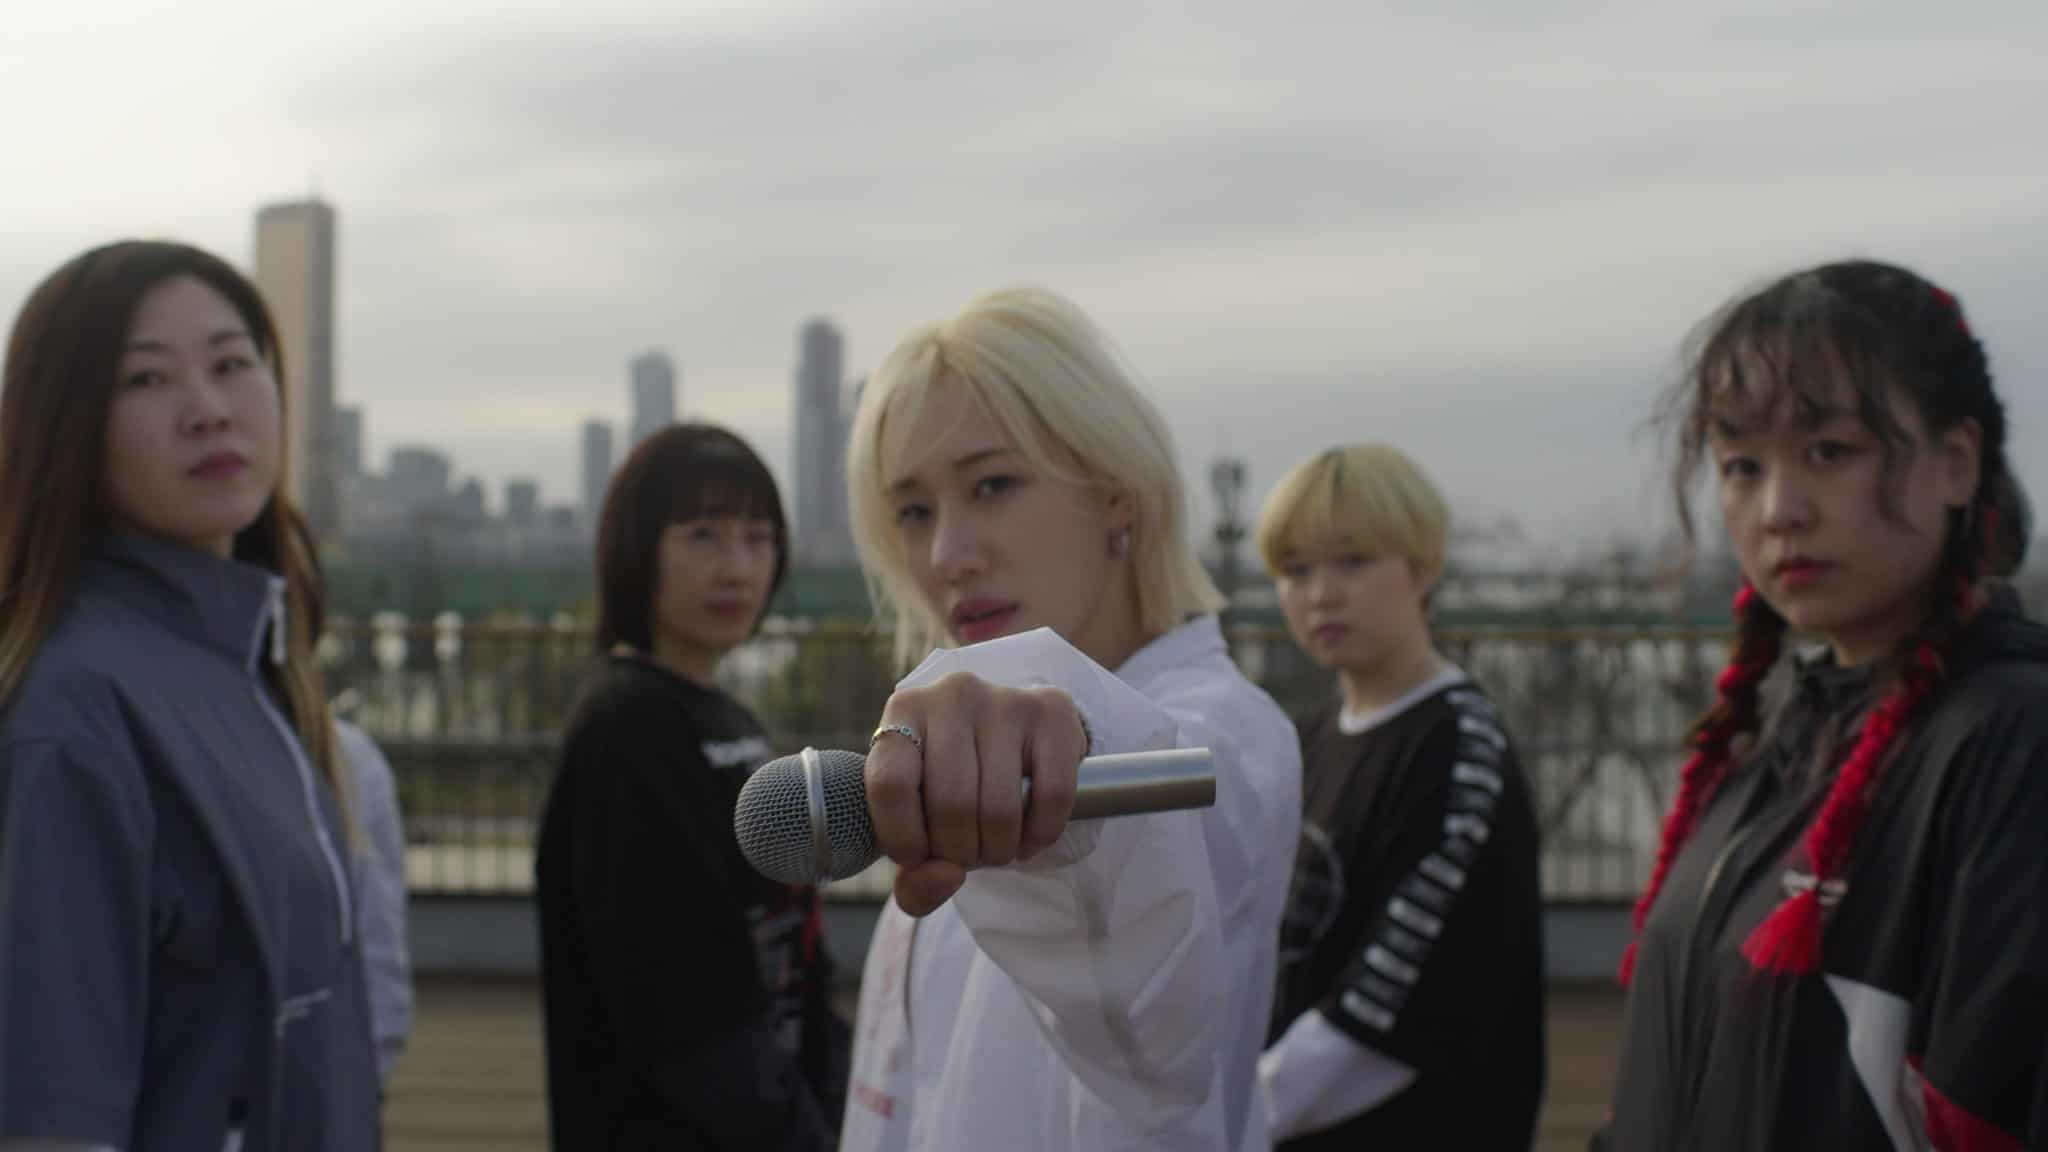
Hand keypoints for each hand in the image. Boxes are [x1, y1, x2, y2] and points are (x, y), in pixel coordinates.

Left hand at [865, 671, 1086, 915]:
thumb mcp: (921, 824)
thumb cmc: (953, 787)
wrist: (1018, 739)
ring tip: (997, 846)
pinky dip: (1040, 835)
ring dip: (999, 850)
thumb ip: (914, 877)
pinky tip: (1029, 836)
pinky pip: (1051, 796)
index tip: (919, 857)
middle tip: (967, 854)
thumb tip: (945, 878)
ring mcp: (1005, 699)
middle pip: (949, 803)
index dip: (904, 838)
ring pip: (999, 808)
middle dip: (960, 852)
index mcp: (903, 711)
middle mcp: (952, 695)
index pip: (890, 784)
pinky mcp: (1052, 712)